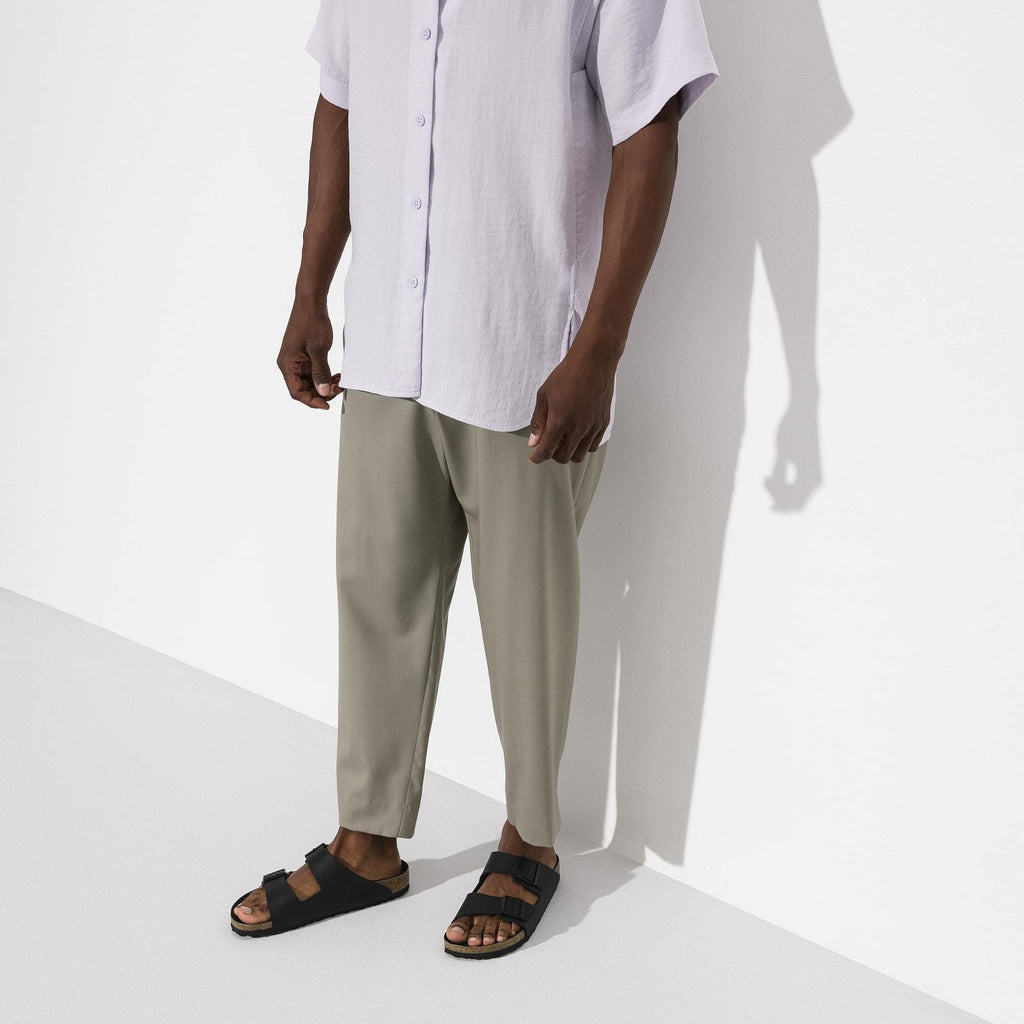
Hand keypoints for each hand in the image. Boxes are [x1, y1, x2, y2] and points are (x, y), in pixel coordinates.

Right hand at [277, 302, 343, 409]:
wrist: (311, 302)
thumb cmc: (312, 322)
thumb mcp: (318, 349)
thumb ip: (320, 372)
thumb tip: (324, 393)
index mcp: (287, 364)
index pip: (296, 392)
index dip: (312, 401)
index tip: (327, 405)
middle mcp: (289, 365)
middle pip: (303, 389)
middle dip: (321, 393)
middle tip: (338, 389)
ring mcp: (297, 361)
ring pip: (310, 382)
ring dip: (324, 385)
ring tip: (339, 381)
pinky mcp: (304, 356)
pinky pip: (314, 373)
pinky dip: (324, 376)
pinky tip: (336, 375)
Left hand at [527, 337, 616, 463]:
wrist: (593, 362)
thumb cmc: (567, 375)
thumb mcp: (544, 395)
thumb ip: (538, 421)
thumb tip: (534, 441)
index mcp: (560, 421)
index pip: (547, 451)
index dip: (538, 457)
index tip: (534, 456)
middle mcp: (578, 428)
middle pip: (563, 457)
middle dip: (552, 454)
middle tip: (548, 445)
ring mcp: (592, 427)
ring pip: (579, 455)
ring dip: (568, 452)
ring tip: (563, 440)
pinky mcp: (603, 423)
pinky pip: (592, 446)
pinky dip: (582, 446)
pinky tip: (577, 435)